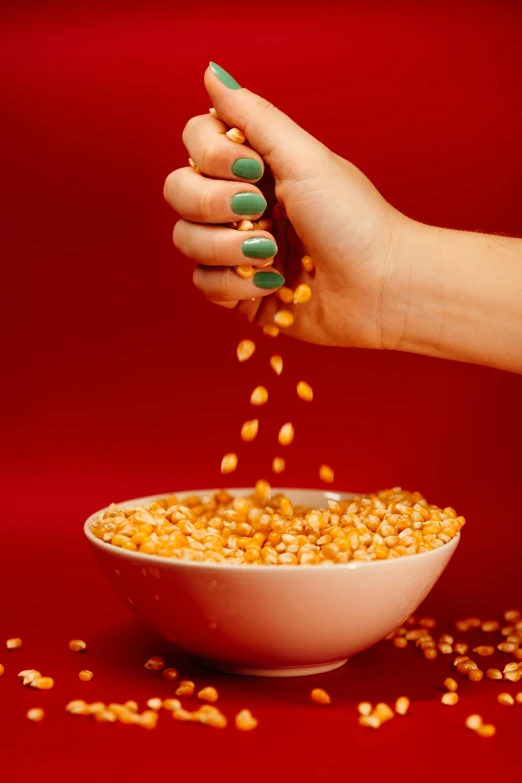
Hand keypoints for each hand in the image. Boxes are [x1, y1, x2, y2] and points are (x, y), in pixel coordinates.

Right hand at [163, 62, 410, 349]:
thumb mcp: (305, 158)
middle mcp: (241, 204)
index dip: (211, 155)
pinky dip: (234, 286)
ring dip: (227, 248)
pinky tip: (272, 285)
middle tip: (259, 211)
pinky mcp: (240, 292)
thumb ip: (253, 116)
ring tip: (271, 255)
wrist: (381, 288)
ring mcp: (237, 249)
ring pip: (186, 240)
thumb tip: (211, 72)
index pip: (195, 144)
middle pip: (179, 192)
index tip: (252, 167)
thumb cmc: (354, 220)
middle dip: (213, 204)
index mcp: (256, 167)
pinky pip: (204, 284)